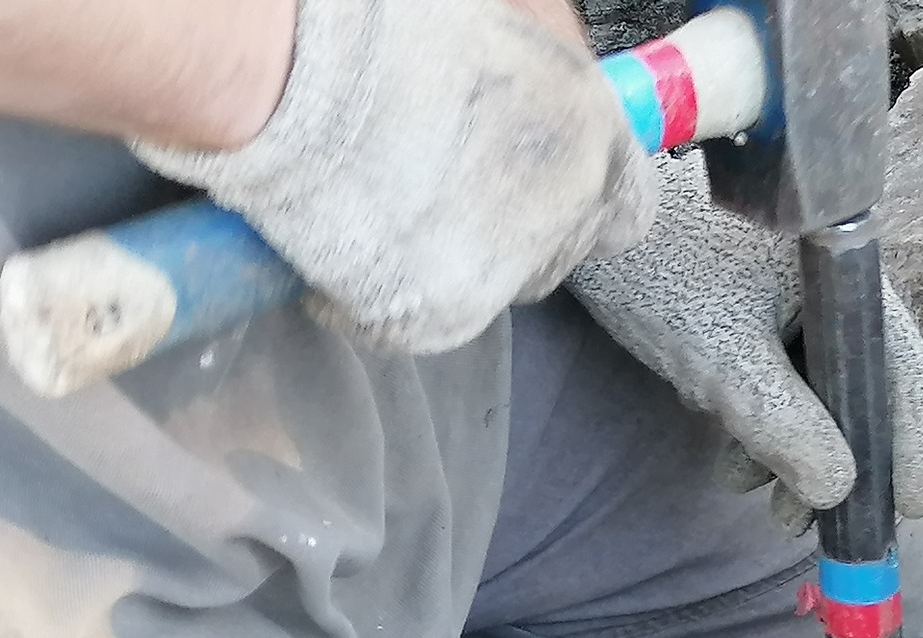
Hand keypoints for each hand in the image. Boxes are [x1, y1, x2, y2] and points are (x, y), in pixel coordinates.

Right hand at [130, 0, 656, 353]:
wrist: (293, 68)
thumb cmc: (390, 25)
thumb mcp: (509, 17)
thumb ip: (555, 67)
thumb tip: (572, 88)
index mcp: (594, 137)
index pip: (629, 206)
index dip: (586, 198)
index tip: (550, 187)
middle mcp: (566, 213)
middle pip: (561, 253)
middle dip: (518, 229)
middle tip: (449, 185)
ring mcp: (507, 272)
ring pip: (497, 289)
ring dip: (457, 259)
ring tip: (390, 203)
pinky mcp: (440, 317)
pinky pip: (419, 321)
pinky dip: (382, 296)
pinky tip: (343, 242)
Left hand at [566, 149, 922, 530]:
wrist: (574, 198)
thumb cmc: (658, 268)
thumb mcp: (725, 362)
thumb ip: (786, 429)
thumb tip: (839, 489)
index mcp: (845, 281)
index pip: (903, 372)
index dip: (910, 446)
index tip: (905, 510)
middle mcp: (828, 281)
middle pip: (855, 383)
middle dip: (832, 460)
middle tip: (804, 522)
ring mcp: (785, 287)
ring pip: (808, 381)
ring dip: (785, 445)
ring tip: (747, 490)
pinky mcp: (742, 295)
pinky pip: (770, 365)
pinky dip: (756, 413)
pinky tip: (725, 449)